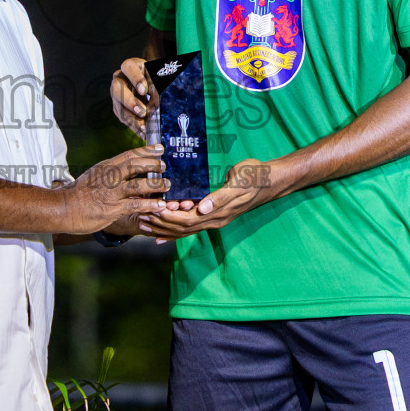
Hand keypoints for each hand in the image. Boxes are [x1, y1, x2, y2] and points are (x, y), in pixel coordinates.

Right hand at [60, 145, 166, 233]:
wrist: (63, 208)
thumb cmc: (77, 194)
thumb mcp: (93, 176)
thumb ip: (109, 173)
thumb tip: (126, 170)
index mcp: (105, 167)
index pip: (129, 154)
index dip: (146, 151)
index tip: (159, 148)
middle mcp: (109, 177)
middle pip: (135, 165)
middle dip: (153, 164)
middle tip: (164, 166)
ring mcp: (111, 193)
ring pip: (139, 185)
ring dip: (156, 184)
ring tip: (167, 185)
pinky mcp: (113, 208)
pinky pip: (136, 204)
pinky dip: (150, 204)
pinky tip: (160, 205)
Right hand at [109, 57, 151, 136]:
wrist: (149, 85)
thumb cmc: (155, 78)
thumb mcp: (157, 77)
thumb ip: (156, 85)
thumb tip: (157, 101)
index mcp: (130, 66)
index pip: (128, 67)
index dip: (135, 78)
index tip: (144, 90)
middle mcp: (119, 79)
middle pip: (117, 88)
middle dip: (130, 102)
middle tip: (143, 112)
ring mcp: (116, 93)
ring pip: (119, 106)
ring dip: (131, 118)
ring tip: (144, 127)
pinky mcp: (118, 107)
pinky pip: (122, 117)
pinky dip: (133, 126)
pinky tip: (143, 133)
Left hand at [137, 158, 277, 241]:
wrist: (269, 181)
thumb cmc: (253, 177)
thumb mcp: (239, 182)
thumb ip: (220, 196)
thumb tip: (202, 208)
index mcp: (218, 213)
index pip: (187, 219)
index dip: (169, 217)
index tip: (152, 210)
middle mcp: (214, 220)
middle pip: (182, 227)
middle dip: (161, 223)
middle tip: (140, 217)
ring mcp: (214, 219)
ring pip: (184, 229)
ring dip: (164, 227)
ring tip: (145, 223)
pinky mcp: (213, 215)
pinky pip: (191, 226)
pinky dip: (175, 230)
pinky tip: (162, 233)